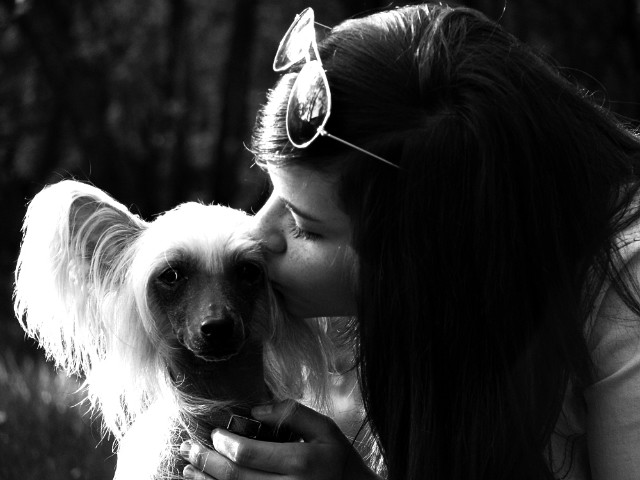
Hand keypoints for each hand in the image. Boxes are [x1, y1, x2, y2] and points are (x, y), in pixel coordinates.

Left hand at [180, 399, 380, 479]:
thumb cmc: (340, 462)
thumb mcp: (325, 429)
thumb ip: (292, 414)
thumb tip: (256, 411)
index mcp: (302, 463)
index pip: (247, 454)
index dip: (223, 443)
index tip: (214, 433)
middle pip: (234, 478)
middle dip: (206, 462)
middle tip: (190, 448)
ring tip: (188, 470)